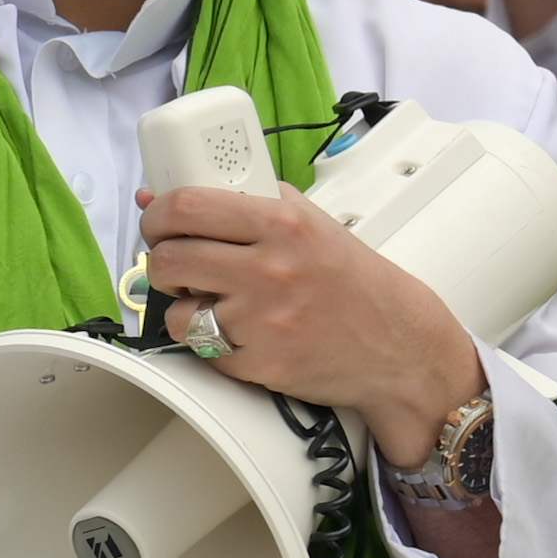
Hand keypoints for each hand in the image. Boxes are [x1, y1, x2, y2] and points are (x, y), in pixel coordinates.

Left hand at [140, 177, 488, 445]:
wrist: (399, 345)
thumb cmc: (354, 282)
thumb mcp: (313, 223)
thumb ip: (249, 202)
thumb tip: (167, 194)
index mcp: (282, 224)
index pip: (187, 206)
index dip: (157, 214)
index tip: (157, 220)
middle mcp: (270, 269)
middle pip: (169, 260)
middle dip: (162, 263)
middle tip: (175, 264)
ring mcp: (262, 320)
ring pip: (177, 312)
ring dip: (184, 309)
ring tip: (212, 303)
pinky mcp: (259, 363)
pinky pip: (203, 351)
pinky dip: (213, 344)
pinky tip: (241, 333)